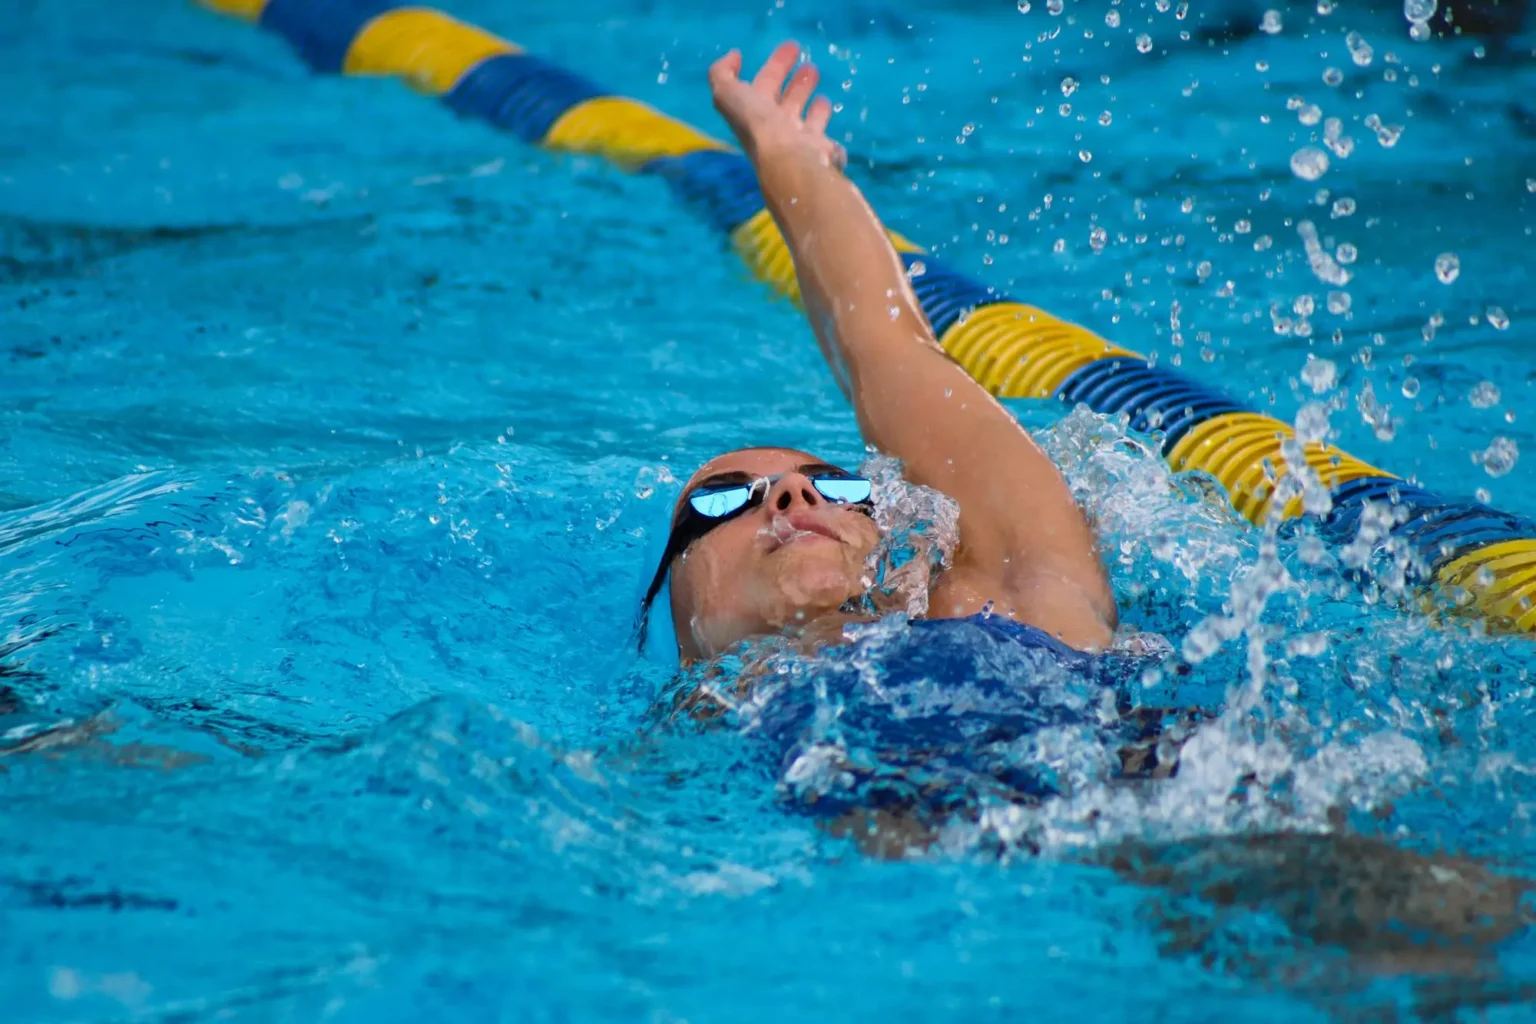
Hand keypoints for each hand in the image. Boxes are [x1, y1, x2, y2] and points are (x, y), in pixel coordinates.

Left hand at [709, 42, 845, 172]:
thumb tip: (734, 57)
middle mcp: (773, 129)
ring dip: (805, 94)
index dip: (774, 65)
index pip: (763, 85)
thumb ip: (722, 74)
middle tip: (809, 64)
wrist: (787, 160)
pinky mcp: (817, 150)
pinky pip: (818, 132)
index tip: (791, 46)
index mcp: (753, 114)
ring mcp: (795, 141)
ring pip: (801, 114)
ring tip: (817, 78)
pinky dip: (819, 117)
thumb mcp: (728, 95)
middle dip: (794, 82)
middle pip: (783, 99)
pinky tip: (825, 105)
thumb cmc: (760, 125)